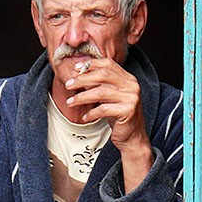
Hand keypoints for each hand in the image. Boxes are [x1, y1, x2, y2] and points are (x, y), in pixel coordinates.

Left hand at [63, 58, 152, 191]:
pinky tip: (85, 117)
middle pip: (103, 75)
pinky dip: (91, 113)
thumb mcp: (109, 97)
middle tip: (68, 84)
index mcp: (128, 79)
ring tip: (70, 102)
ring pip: (100, 92)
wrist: (132, 137)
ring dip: (82, 97)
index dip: (91, 64)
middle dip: (82, 79)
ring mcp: (131, 98)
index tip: (75, 68)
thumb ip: (100, 85)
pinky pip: (103, 109)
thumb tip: (79, 75)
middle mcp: (132, 86)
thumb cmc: (118, 117)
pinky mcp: (128, 111)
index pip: (108, 64)